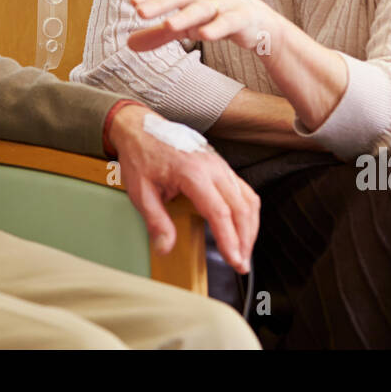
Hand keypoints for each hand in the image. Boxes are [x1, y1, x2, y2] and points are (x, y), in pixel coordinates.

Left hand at [107, 104, 258, 273]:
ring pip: (248, 198)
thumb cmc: (140, 155)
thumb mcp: (140, 191)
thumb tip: (165, 247)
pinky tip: (242, 226)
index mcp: (192, 172)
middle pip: (241, 207)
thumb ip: (156, 221)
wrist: (141, 127)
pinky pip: (243, 189)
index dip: (230, 240)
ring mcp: (219, 164)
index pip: (220, 212)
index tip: (234, 260)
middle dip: (245, 239)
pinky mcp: (221, 165)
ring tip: (243, 250)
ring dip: (250, 226)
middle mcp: (212, 167)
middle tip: (241, 263)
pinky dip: (247, 211)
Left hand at [128, 0, 282, 53]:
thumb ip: (158, 34)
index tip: (132, 2)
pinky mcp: (243, 18)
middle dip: (161, 2)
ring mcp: (226, 4)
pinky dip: (217, 27)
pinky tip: (205, 35)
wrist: (258, 23)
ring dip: (186, 15)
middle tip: (140, 11)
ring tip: (168, 25)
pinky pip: (229, 21)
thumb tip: (128, 44)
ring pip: (204, 7)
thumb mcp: (185, 25)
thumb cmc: (215, 19)